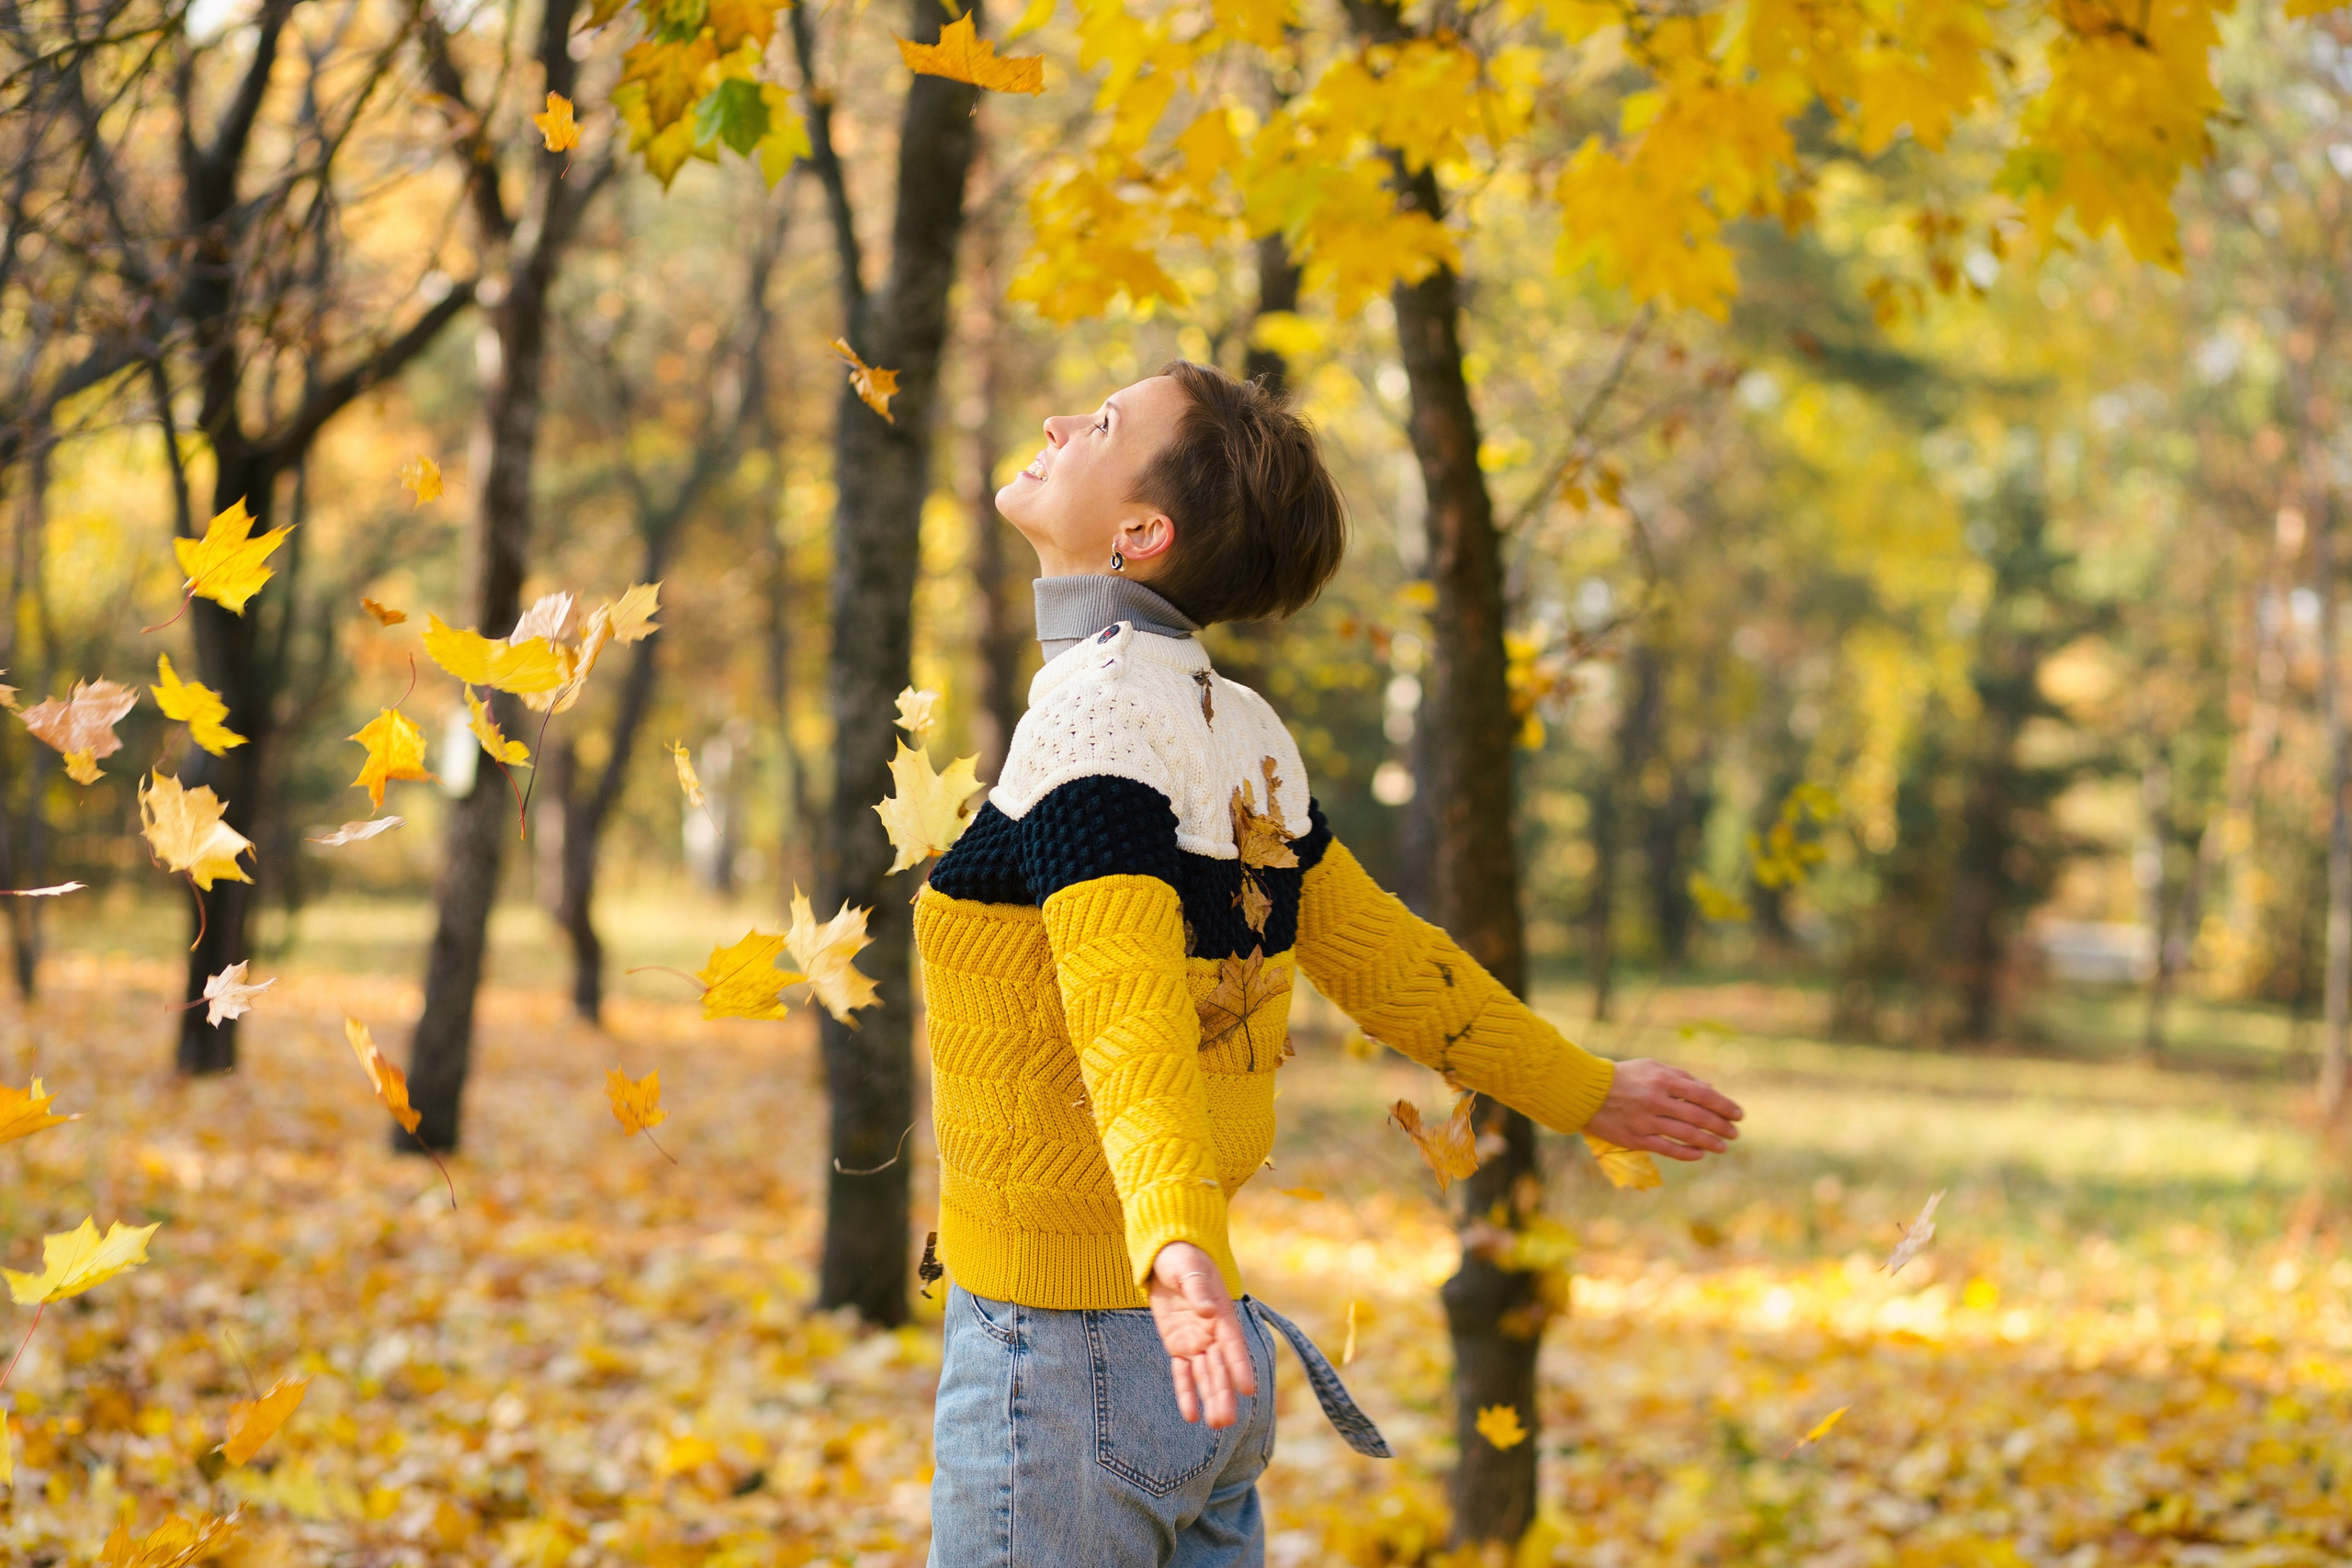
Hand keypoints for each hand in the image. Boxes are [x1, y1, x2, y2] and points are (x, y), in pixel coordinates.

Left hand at [1147, 1242, 1256, 1428]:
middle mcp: (1212, 1332)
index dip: (1239, 1366)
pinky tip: (1190, 1415)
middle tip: (1227, 1421)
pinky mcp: (1179, 1345)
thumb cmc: (1182, 1258)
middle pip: (1220, 1367)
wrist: (1165, 1256)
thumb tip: (1208, 1311)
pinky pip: (1182, 1373)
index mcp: (1221, 1313)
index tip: (1248, 1390)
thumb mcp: (1187, 1268)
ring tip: (1217, 1425)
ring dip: (1210, 1398)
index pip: (1232, 1344)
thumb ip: (1197, 1289)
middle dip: (1223, 1393)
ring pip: (1205, 1375)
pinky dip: (1186, 1392)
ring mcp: (1196, 1341)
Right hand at [1583, 1058, 1743, 1161]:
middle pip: (1698, 1116)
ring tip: (1723, 1146)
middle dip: (1721, 1126)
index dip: (1724, 1105)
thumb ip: (1681, 1077)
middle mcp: (1657, 1100)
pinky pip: (1668, 1148)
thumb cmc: (1622, 1076)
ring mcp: (1647, 1121)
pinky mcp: (1636, 1139)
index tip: (1739, 1114)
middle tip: (1735, 1132)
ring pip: (1687, 1135)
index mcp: (1663, 1079)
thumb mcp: (1651, 1067)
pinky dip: (1687, 1153)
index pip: (1703, 1094)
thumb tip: (1710, 1087)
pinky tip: (1700, 1154)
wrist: (1585, 1091)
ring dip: (1710, 1142)